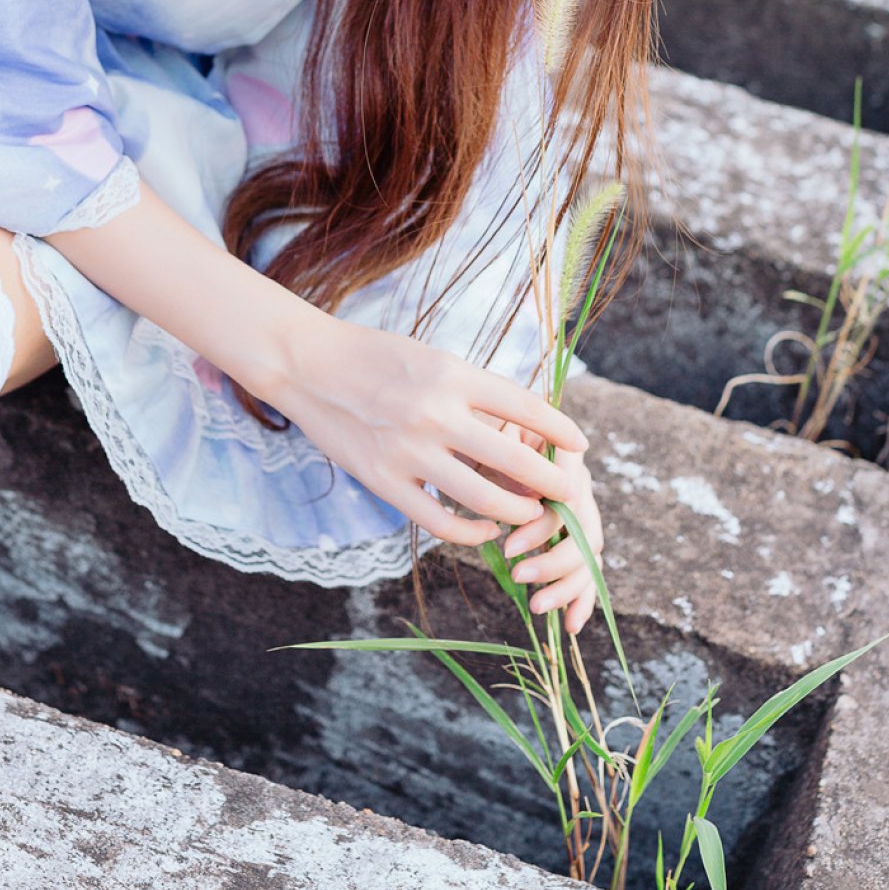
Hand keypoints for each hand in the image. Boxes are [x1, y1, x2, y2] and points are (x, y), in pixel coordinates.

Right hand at [271, 311, 590, 546]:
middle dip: (552, 482)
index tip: (580, 446)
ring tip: (531, 514)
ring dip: (517, 513)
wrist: (307, 364)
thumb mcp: (433, 358)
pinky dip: (472, 533)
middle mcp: (435, 412)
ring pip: (482, 499)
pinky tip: (485, 531)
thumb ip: (473, 389)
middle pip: (514, 459)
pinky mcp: (384, 481)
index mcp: (452, 374)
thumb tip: (525, 422)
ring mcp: (408, 451)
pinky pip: (440, 522)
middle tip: (569, 493)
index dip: (561, 430)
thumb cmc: (376, 356)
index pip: (525, 406)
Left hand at [500, 433, 604, 635]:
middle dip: (552, 560)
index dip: (543, 526)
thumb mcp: (491, 437)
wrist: (487, 434)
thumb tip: (527, 497)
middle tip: (516, 575)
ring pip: (589, 555)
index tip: (507, 545)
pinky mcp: (574, 536)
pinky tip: (571, 624)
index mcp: (564, 455)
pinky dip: (581, 598)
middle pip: (583, 530)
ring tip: (537, 605)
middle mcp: (579, 484)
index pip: (568, 497)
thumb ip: (509, 461)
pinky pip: (587, 570)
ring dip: (566, 585)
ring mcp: (581, 512)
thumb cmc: (485, 433)